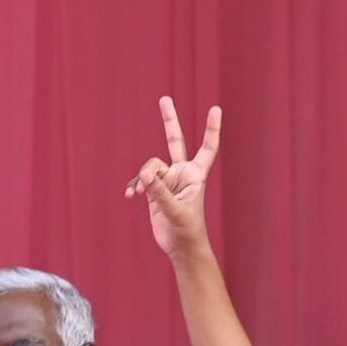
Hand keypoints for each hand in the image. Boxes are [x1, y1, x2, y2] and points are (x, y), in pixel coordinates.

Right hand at [126, 97, 222, 257]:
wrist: (180, 246)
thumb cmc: (187, 229)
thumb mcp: (175, 211)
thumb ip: (160, 192)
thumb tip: (146, 176)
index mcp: (196, 174)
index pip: (207, 147)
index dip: (211, 129)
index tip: (216, 109)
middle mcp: (182, 172)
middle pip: (175, 141)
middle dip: (169, 120)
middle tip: (164, 99)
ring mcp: (167, 180)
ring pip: (150, 167)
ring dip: (142, 178)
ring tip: (138, 194)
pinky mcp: (154, 191)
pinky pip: (140, 181)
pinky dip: (134, 187)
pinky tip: (130, 197)